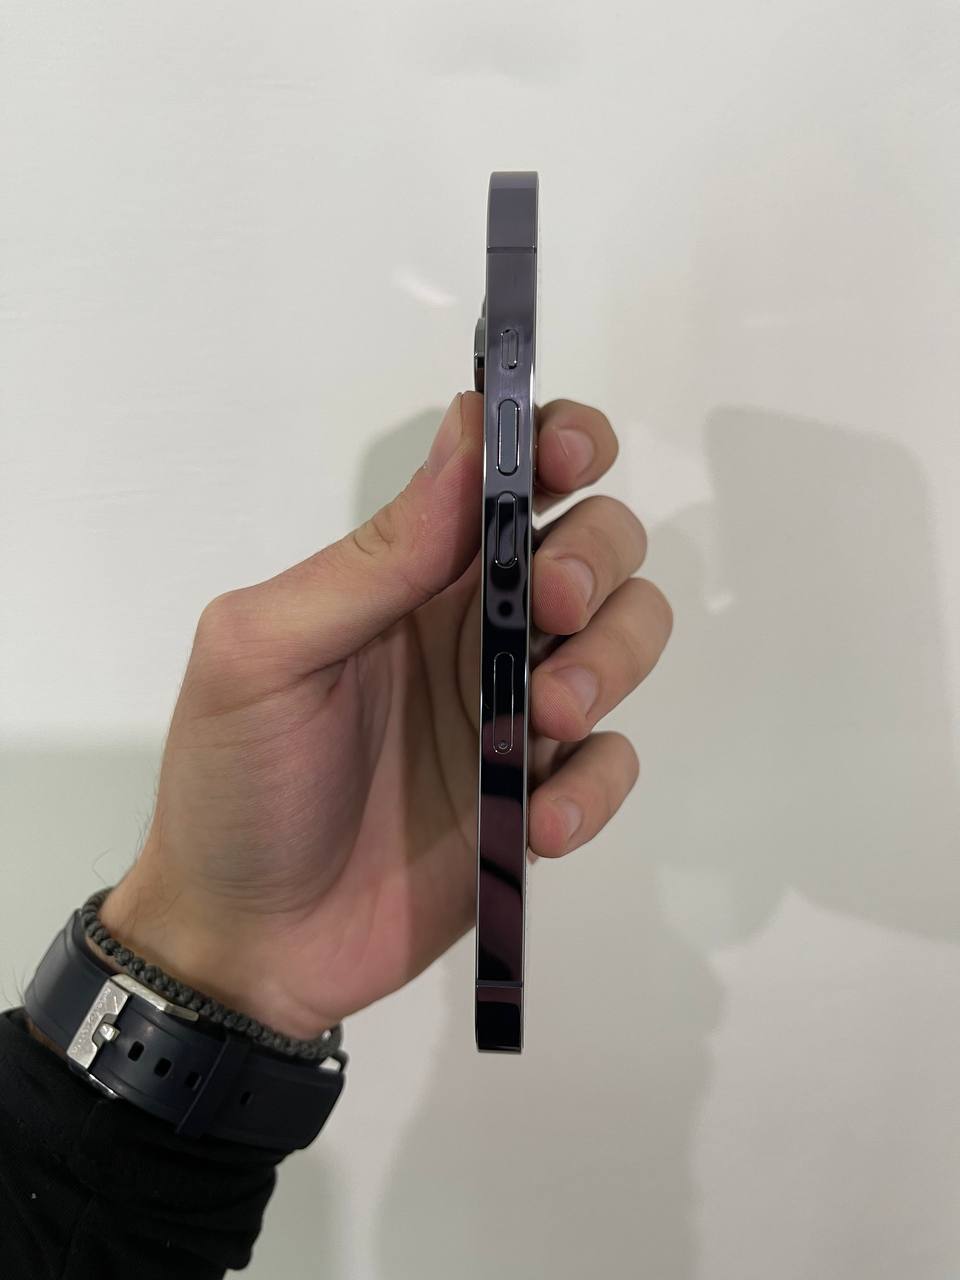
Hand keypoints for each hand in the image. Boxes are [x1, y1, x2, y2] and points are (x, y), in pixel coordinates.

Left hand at [101, 393, 671, 1036]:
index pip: (505, 474)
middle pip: (595, 544)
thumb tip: (465, 440)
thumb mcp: (264, 654)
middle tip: (549, 607)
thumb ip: (368, 559)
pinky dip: (596, 785)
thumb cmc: (233, 784)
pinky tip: (538, 823)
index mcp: (407, 576)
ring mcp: (513, 714)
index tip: (569, 456)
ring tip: (549, 718)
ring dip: (611, 661)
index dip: (556, 442)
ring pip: (626, 638)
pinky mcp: (536, 797)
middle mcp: (474, 628)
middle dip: (595, 558)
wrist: (244, 939)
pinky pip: (612, 765)